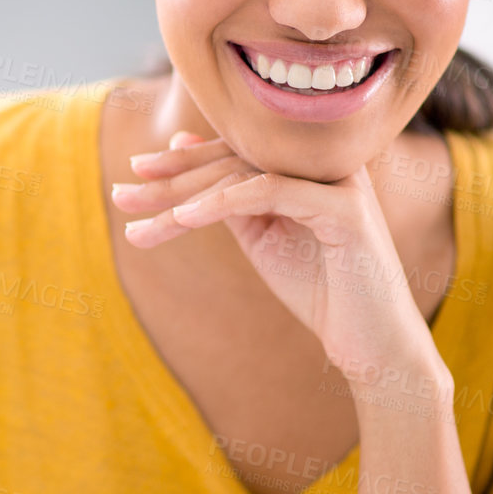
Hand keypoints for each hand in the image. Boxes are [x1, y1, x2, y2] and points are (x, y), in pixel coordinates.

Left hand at [110, 131, 443, 385]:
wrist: (372, 347)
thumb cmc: (321, 291)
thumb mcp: (262, 236)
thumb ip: (226, 195)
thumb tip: (181, 146)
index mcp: (310, 164)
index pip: (237, 148)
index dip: (184, 159)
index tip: (135, 172)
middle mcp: (328, 162)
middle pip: (235, 156)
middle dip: (172, 177)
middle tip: (121, 194)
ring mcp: (340, 180)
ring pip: (244, 172)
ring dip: (184, 195)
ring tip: (139, 215)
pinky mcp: (345, 209)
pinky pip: (269, 192)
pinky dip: (221, 203)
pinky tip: (183, 219)